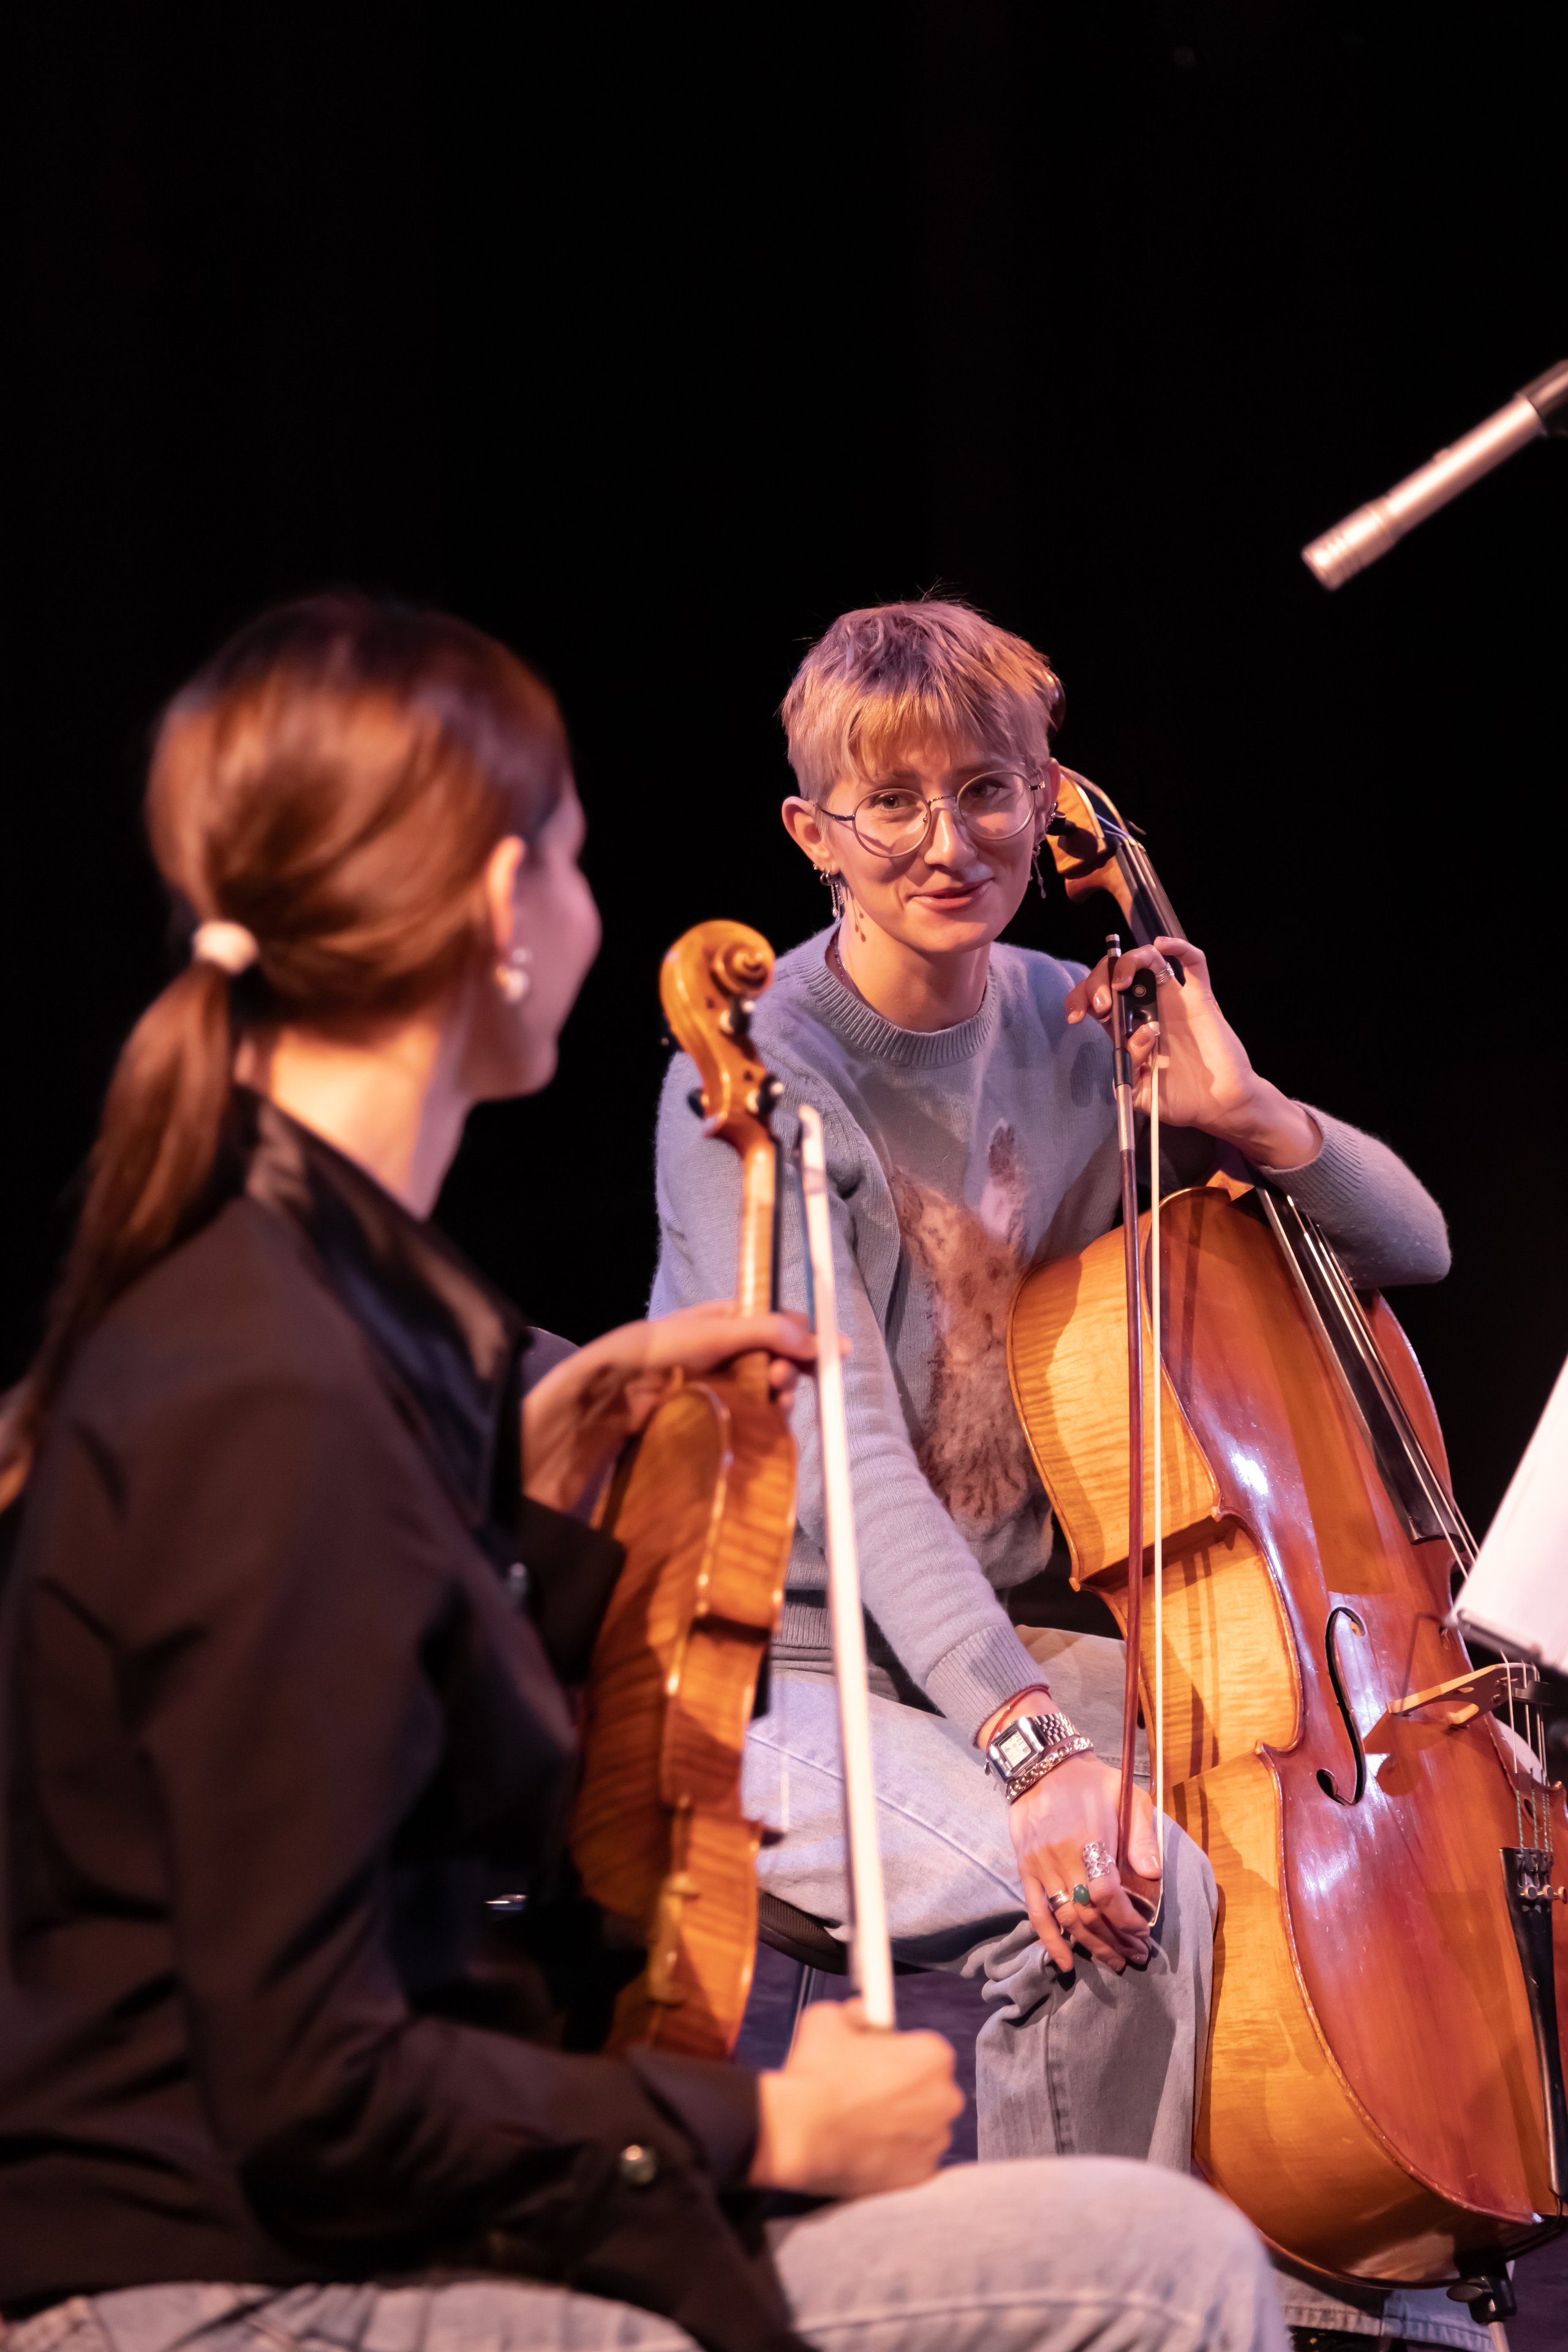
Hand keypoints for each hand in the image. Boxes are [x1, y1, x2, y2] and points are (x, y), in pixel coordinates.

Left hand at [522, 1301, 822, 1512]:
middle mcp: (720, 1351)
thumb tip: (815, 1339)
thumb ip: (764, 1332)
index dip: (803, 1334)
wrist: (605, 1398)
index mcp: (720, 1320)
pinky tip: (765, 1424)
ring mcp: (714, 1386)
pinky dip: (762, 1420)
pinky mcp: (708, 1418)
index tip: (832, 1352)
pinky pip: (747, 1418)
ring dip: (778, 1395)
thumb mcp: (712, 1332)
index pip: (774, 1322)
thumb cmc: (654, 1353)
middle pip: (774, 1359)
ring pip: (764, 1391)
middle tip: (789, 1380)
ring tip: (776, 1403)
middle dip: (791, 1368)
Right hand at [750, 1999, 961, 2196]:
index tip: (875, 2059)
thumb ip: (855, 2014)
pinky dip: (892, 2155)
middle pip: (927, 2089)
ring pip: (920, 2126)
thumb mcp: (829, 2019)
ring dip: (898, 2123)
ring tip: (857, 2121)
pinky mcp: (918, 2177)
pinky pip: (910, 2159)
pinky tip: (863, 2146)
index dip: (895, 2053)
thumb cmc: (816, 2075)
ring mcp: (933, 2142)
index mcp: (932, 2056)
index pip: (923, 2049)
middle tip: (863, 2090)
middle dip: (902, 2089)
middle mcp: (944, 2099)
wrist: (798, 2133)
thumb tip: (861, 2016)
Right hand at [1008, 1752, 1160, 1972]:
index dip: (1127, 1919)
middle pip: (1088, 1913)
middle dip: (1115, 1940)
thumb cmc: (1091, 1781)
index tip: (1143, 1932)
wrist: (1041, 1765)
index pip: (1108, 1894)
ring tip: (1112, 1962)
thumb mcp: (1128, 1795)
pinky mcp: (1025, 1869)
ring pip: (1066, 1917)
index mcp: (1090, 1838)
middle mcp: (1062, 1857)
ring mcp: (1040, 1865)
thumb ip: (1142, 1836)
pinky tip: (1065, 1963)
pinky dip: (1050, 1940)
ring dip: (1090, 1945)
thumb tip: (1154, 1876)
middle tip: (1135, 1957)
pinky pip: (1036, 1912)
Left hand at [1064, 936, 1320, 1168]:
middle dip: (1098, 981)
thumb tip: (1133, 1041)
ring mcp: (1173, 1001)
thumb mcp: (1141, 1093)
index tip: (1074, 1016)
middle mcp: (1146, 1008)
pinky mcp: (1200, 1000)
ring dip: (1130, 962)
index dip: (1079, 998)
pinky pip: (1195, 965)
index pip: (1096, 998)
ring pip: (1149, 960)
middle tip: (1101, 1005)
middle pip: (1115, 974)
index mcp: (1127, 1027)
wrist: (1218, 1106)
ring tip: (1122, 983)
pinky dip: (1179, 947)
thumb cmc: (1181, 1099)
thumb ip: (1128, 1073)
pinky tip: (1161, 945)